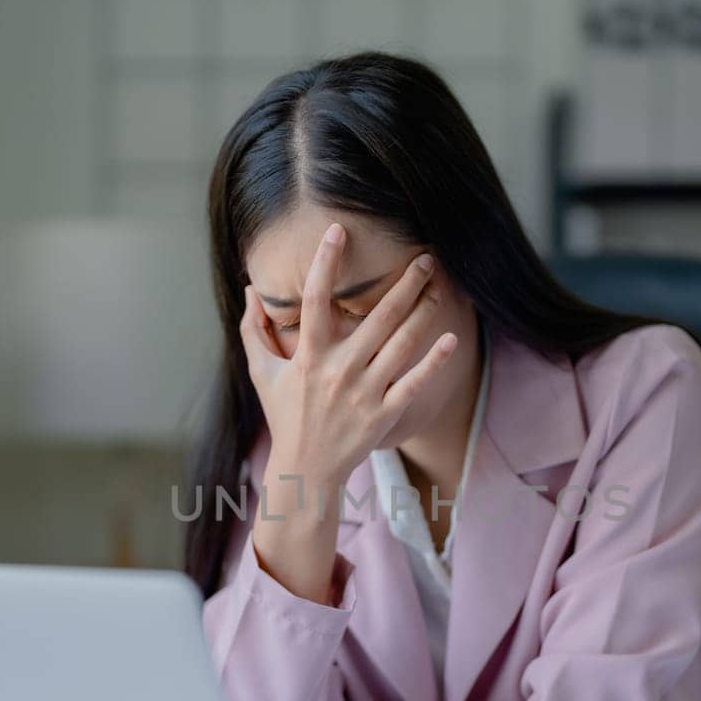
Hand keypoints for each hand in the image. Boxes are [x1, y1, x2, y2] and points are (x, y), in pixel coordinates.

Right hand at [239, 221, 457, 500]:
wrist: (306, 468)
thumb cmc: (285, 416)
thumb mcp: (261, 373)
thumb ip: (254, 330)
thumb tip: (250, 290)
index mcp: (308, 356)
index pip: (316, 299)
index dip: (325, 262)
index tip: (338, 231)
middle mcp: (339, 370)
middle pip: (378, 316)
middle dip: (405, 283)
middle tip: (425, 258)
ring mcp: (365, 392)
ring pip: (402, 342)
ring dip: (424, 311)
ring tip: (439, 287)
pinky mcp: (385, 413)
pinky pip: (415, 382)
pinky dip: (435, 361)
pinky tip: (450, 338)